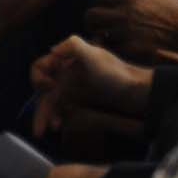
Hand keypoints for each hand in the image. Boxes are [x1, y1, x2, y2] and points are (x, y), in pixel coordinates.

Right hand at [30, 34, 152, 139]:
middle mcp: (65, 75)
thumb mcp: (94, 55)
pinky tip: (58, 126)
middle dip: (39, 104)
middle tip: (42, 118)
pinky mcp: (79, 103)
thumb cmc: (115, 72)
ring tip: (42, 131)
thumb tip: (51, 49)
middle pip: (42, 89)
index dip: (39, 76)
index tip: (49, 86)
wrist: (138, 92)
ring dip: (44, 115)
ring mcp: (72, 90)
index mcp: (65, 60)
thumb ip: (72, 46)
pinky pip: (61, 110)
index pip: (41, 66)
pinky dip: (56, 117)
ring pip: (49, 103)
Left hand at [84, 0, 177, 61]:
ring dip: (100, 35)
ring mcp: (126, 32)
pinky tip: (119, 49)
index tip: (104, 5)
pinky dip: (114, 48)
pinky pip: (113, 48)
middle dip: (92, 20)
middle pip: (92, 14)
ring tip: (105, 38)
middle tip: (96, 25)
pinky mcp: (131, 49)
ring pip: (98, 33)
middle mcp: (124, 14)